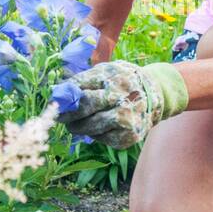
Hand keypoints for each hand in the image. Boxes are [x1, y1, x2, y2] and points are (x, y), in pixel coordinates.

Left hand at [55, 60, 188, 148]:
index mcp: (115, 77)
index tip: (56, 101)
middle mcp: (123, 97)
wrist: (156, 95)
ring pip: (91, 127)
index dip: (65, 96)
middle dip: (68, 113)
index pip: (81, 87)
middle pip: (85, 106)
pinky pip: (103, 138)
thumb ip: (84, 80)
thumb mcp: (107, 72)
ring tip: (73, 125)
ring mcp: (128, 118)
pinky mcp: (129, 136)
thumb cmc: (123, 82)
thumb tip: (57, 91)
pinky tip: (95, 130)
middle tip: (60, 117)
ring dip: (77, 127)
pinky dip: (95, 135)